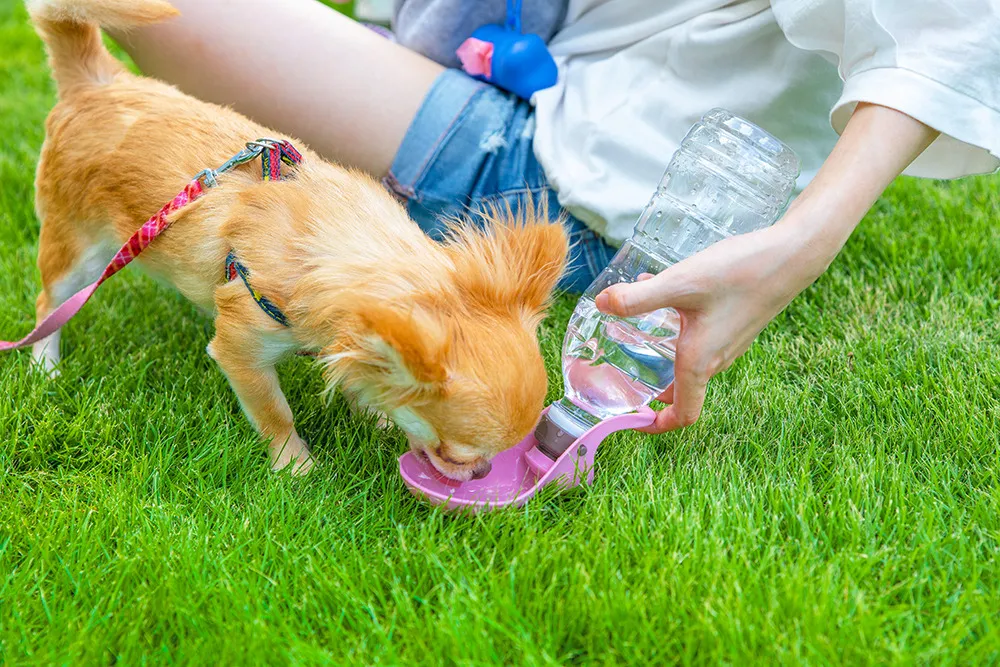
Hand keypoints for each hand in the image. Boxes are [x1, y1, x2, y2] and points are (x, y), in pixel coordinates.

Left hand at [596, 221, 822, 432]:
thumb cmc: (740, 272)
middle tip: (619, 374)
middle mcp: (716, 359)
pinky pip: (699, 341)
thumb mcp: (681, 283)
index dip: (655, 425)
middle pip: (680, 390)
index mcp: (700, 362)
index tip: (631, 419)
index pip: (682, 415)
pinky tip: (662, 293)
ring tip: (633, 332)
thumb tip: (601, 304)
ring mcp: (728, 343)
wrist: (792, 254)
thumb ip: (638, 298)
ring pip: (688, 362)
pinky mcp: (734, 324)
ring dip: (660, 356)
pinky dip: (676, 332)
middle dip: (649, 388)